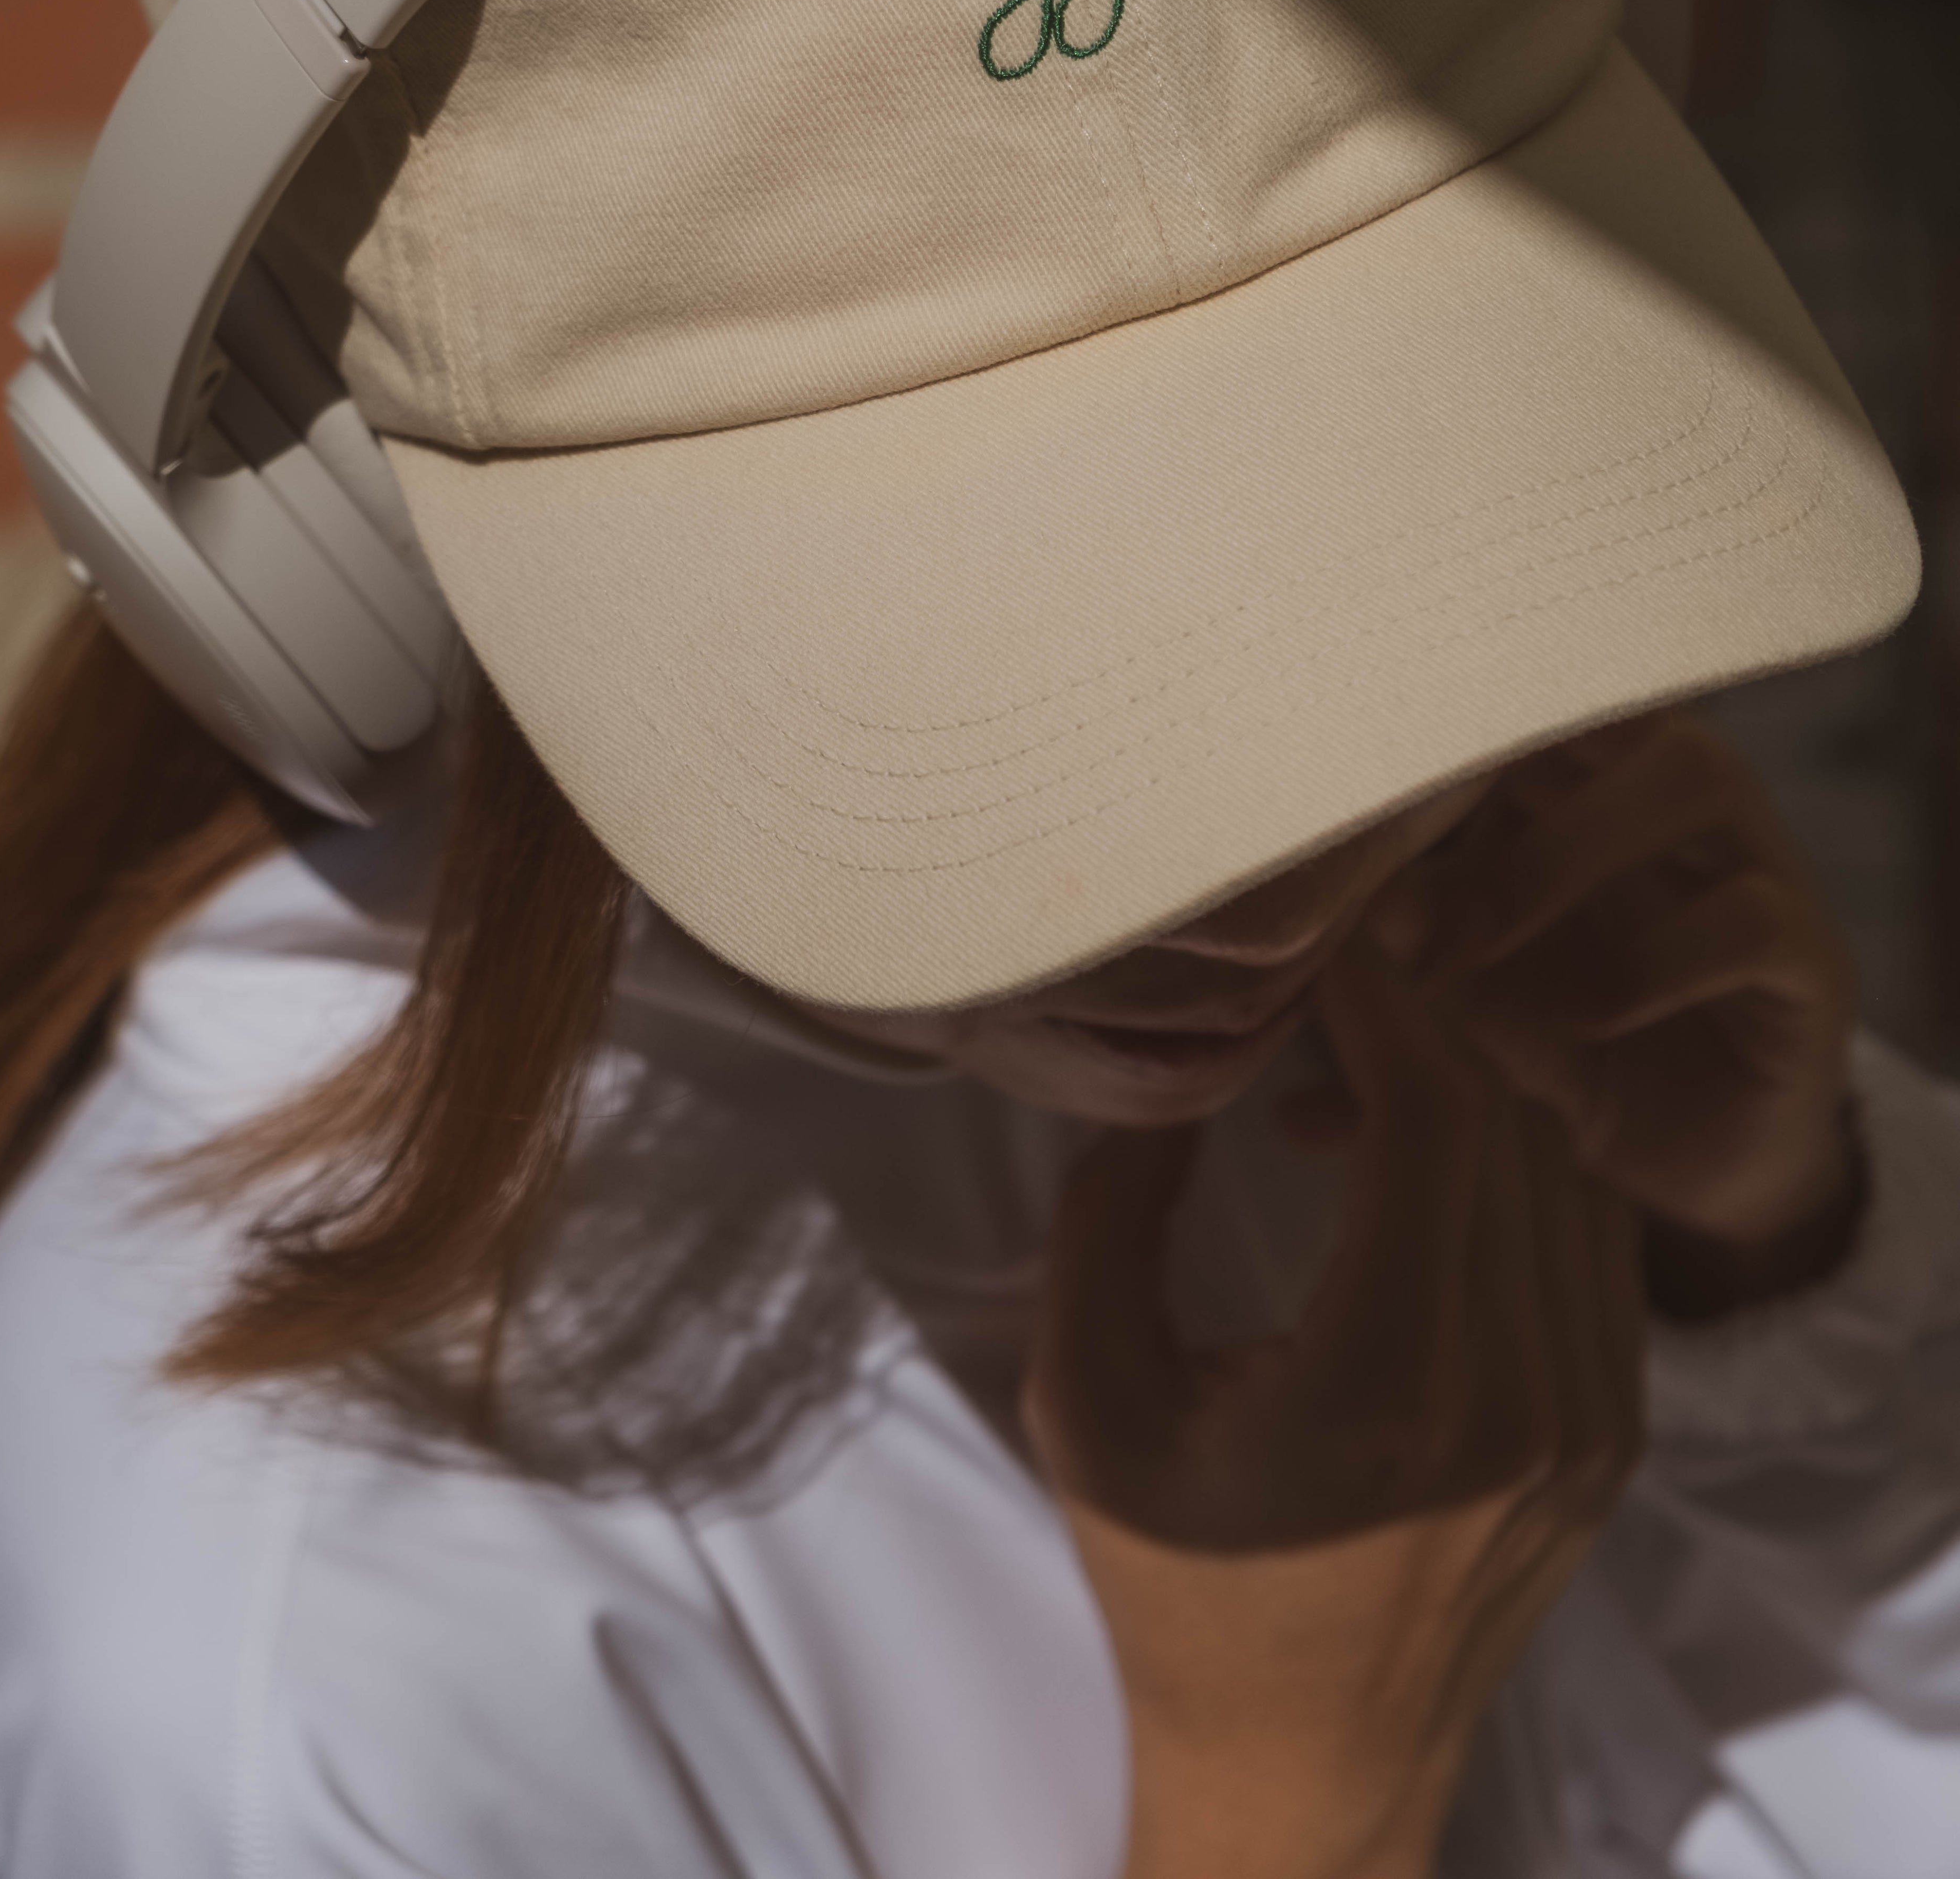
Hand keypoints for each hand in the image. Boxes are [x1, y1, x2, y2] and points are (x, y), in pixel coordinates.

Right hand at [1026, 950, 1642, 1878]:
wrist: (1308, 1757)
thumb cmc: (1175, 1580)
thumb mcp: (1085, 1397)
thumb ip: (1111, 1216)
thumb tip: (1177, 1066)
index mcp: (1387, 1390)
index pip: (1436, 1113)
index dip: (1384, 998)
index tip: (1319, 944)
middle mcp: (1519, 1400)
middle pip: (1513, 1117)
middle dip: (1426, 1018)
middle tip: (1332, 979)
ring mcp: (1590, 1420)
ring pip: (1566, 1164)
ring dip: (1474, 1086)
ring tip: (1360, 1069)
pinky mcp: (1615, 1432)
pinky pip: (1594, 1236)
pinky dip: (1520, 1162)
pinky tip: (1422, 1160)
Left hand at [1376, 711, 1863, 1316]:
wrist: (1686, 1160)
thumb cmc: (1557, 1035)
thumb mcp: (1457, 981)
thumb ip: (1395, 937)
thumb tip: (1300, 923)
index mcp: (1586, 775)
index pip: (1522, 683)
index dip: (1439, 708)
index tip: (1344, 757)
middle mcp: (1676, 795)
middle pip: (1608, 692)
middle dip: (1493, 763)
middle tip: (1398, 875)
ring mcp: (1756, 865)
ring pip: (1697, 769)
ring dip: (1567, 849)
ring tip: (1478, 948)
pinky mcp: (1808, 965)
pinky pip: (1752, 919)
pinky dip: (1654, 963)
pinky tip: (1582, 1021)